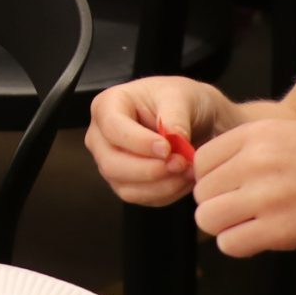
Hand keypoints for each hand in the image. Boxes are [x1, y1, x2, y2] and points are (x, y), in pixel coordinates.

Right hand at [85, 77, 216, 205]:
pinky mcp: (125, 184)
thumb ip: (175, 115)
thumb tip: (174, 137)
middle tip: (181, 163)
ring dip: (162, 185)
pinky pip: (142, 198)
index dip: (139, 142)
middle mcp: (101, 137)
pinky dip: (167, 192)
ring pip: (126, 187)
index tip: (168, 148)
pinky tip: (184, 178)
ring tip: (188, 170)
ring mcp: (110, 163)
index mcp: (107, 106)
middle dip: (150, 169)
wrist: (195, 118)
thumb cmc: (180, 101)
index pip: (113, 128)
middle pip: (112, 164)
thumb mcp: (181, 96)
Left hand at [190, 117, 295, 256]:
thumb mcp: (289, 133)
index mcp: (256, 134)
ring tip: (251, 223)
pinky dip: (240, 244)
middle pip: (202, 193)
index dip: (212, 179)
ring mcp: (265, 196)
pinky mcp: (279, 230)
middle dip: (218, 203)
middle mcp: (255, 162)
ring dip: (225, 226)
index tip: (230, 187)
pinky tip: (261, 236)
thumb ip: (249, 149)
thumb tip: (212, 174)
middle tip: (244, 208)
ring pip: (208, 220)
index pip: (201, 161)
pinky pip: (230, 244)